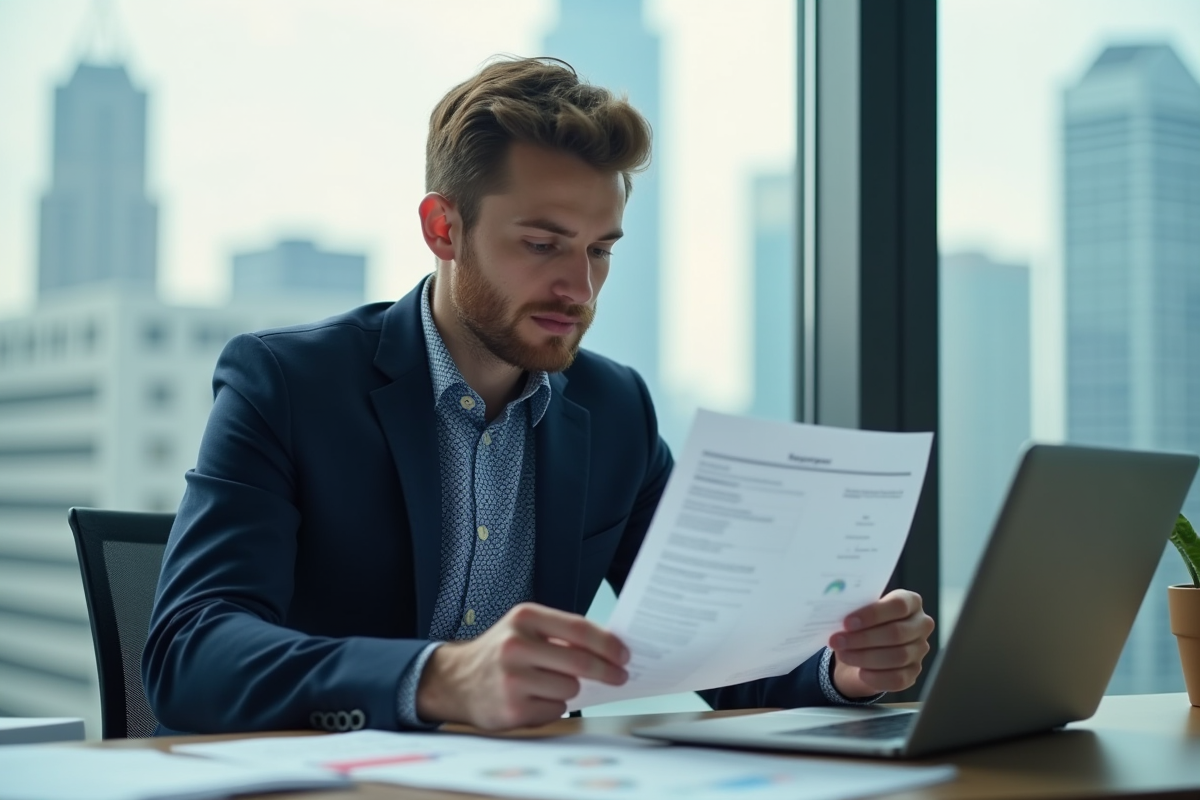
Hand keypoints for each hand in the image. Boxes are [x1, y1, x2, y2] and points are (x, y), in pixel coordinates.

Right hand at [415, 602, 628, 730]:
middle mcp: (516, 645)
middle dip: (607, 671)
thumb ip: (561, 635)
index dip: (608, 644)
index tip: (624, 654)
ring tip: (550, 683)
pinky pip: (556, 710)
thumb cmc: (500, 652)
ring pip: (570, 689)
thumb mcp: (524, 629)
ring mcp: (513, 679)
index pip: (579, 629)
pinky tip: (534, 699)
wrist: (456, 680)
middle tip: (620, 676)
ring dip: (571, 690)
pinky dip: (554, 706)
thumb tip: (609, 650)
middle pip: (580, 662)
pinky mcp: (512, 709)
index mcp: (525, 617)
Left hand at [828, 589, 933, 697]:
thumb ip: (856, 610)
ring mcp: (920, 650)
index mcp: (911, 602)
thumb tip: (838, 615)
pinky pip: (898, 679)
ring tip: (843, 655)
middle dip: (863, 638)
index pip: (899, 605)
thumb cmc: (864, 622)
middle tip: (837, 641)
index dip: (872, 614)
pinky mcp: (914, 672)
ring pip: (898, 657)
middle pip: (896, 633)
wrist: (865, 647)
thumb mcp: (861, 611)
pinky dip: (876, 677)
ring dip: (865, 657)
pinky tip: (861, 672)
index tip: (847, 622)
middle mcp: (921, 625)